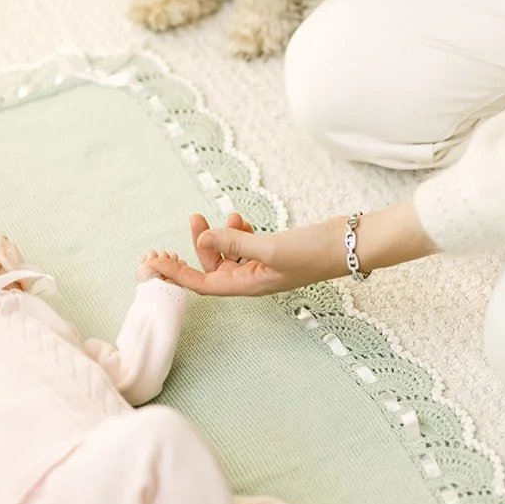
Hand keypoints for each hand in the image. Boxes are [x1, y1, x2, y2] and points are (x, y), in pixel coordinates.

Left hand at [144, 213, 336, 297]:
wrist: (349, 243)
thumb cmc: (314, 252)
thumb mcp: (270, 247)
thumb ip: (235, 244)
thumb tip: (203, 240)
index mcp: (249, 286)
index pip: (202, 284)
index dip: (177, 274)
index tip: (155, 262)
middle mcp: (252, 279)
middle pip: (212, 267)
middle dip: (199, 245)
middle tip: (193, 218)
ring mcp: (263, 265)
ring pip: (227, 254)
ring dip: (219, 235)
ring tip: (223, 217)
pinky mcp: (273, 251)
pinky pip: (244, 245)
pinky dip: (236, 232)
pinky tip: (240, 219)